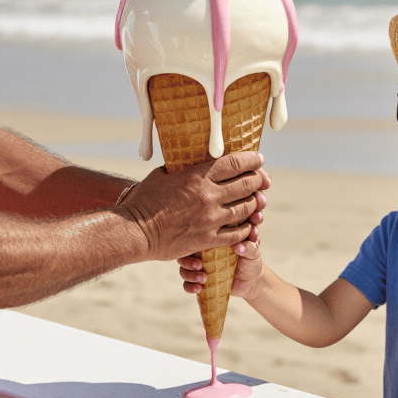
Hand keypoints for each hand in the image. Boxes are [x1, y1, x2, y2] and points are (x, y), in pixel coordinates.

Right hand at [122, 151, 267, 260]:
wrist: (135, 231)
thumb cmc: (144, 200)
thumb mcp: (162, 174)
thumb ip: (181, 167)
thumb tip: (191, 159)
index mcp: (197, 176)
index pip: (235, 163)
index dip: (252, 159)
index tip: (258, 159)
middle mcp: (208, 196)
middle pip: (247, 184)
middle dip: (258, 179)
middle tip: (262, 179)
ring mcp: (210, 219)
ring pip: (246, 208)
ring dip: (255, 203)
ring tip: (257, 200)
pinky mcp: (208, 239)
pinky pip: (237, 233)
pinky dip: (246, 228)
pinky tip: (247, 225)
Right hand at [178, 225, 263, 297]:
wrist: (252, 281)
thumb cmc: (250, 261)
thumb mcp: (253, 251)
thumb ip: (249, 245)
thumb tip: (239, 246)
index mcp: (213, 240)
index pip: (200, 235)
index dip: (199, 238)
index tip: (206, 246)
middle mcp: (202, 252)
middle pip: (185, 251)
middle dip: (187, 259)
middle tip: (199, 265)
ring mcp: (200, 266)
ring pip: (183, 267)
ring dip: (189, 273)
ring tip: (203, 278)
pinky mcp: (199, 281)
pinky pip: (187, 284)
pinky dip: (190, 286)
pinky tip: (200, 288)